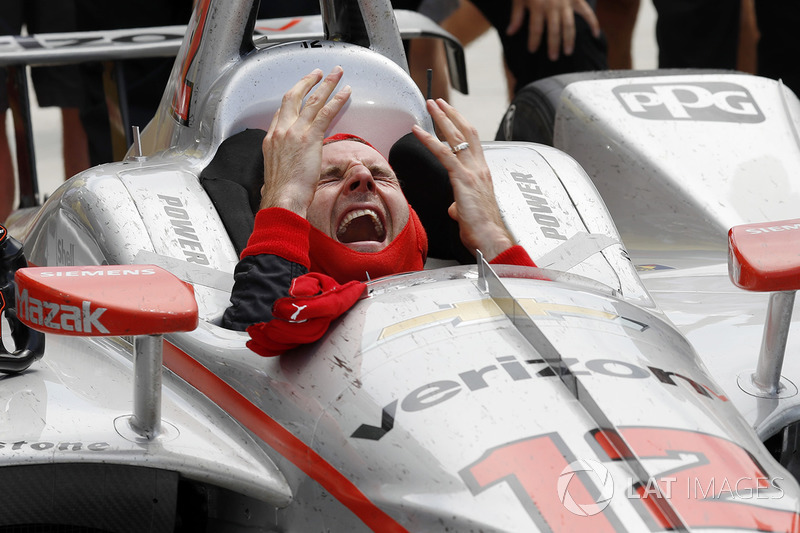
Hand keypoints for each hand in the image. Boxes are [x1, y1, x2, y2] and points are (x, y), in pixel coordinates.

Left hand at [246, 273, 365, 356]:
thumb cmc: (319, 288)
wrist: (321, 297)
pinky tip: (255, 343)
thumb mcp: (316, 279)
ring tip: (254, 332)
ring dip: (273, 341)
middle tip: (268, 326)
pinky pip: (286, 349)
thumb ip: (307, 284)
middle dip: (285, 331)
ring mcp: (312, 333)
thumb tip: (296, 292)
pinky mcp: (300, 341)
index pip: (324, 308)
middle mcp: (325, 321)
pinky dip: (268, 349)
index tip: (280, 307)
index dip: (303, 310)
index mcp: (333, 302)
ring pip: (296, 344)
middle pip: (310, 333)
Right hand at [260, 67, 351, 215]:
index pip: (280, 113)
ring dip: (326, 84)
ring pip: (312, 100)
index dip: (291, 100)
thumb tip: (287, 173)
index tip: (299, 92)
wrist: (283, 198)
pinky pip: (326, 112)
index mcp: (271, 140)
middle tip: (317, 73)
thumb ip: (282, 168)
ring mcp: (295, 132)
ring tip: (336, 74)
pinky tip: (345, 92)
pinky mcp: (310, 137)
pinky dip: (337, 100)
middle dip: (306, 82)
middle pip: (293, 97)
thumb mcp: (275, 176)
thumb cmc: (281, 194)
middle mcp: (281, 131)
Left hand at [412, 99, 514, 261]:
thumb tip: (455, 208)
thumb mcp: (469, 213)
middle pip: (466, 132)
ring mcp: (473, 171)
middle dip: (451, 114)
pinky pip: (443, 154)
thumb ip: (461, 205)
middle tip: (438, 102)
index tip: (451, 114)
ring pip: (456, 137)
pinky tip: (417, 131)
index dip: (461, 125)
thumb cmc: (482, 230)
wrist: (491, 238)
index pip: (472, 142)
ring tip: (430, 106)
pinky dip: (429, 140)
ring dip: (441, 118)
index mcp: (483, 173)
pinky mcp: (463, 179)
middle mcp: (480, 168)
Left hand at [507, 0, 600, 59]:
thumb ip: (516, 15)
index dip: (533, 41)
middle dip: (553, 45)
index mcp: (538, 7)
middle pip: (554, 30)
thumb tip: (510, 33)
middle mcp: (553, 7)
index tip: (532, 50)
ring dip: (569, 40)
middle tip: (553, 58)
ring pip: (569, 25)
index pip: (536, 29)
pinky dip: (593, 23)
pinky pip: (587, 13)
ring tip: (568, 53)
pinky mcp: (576, 0)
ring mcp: (566, 3)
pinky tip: (595, 35)